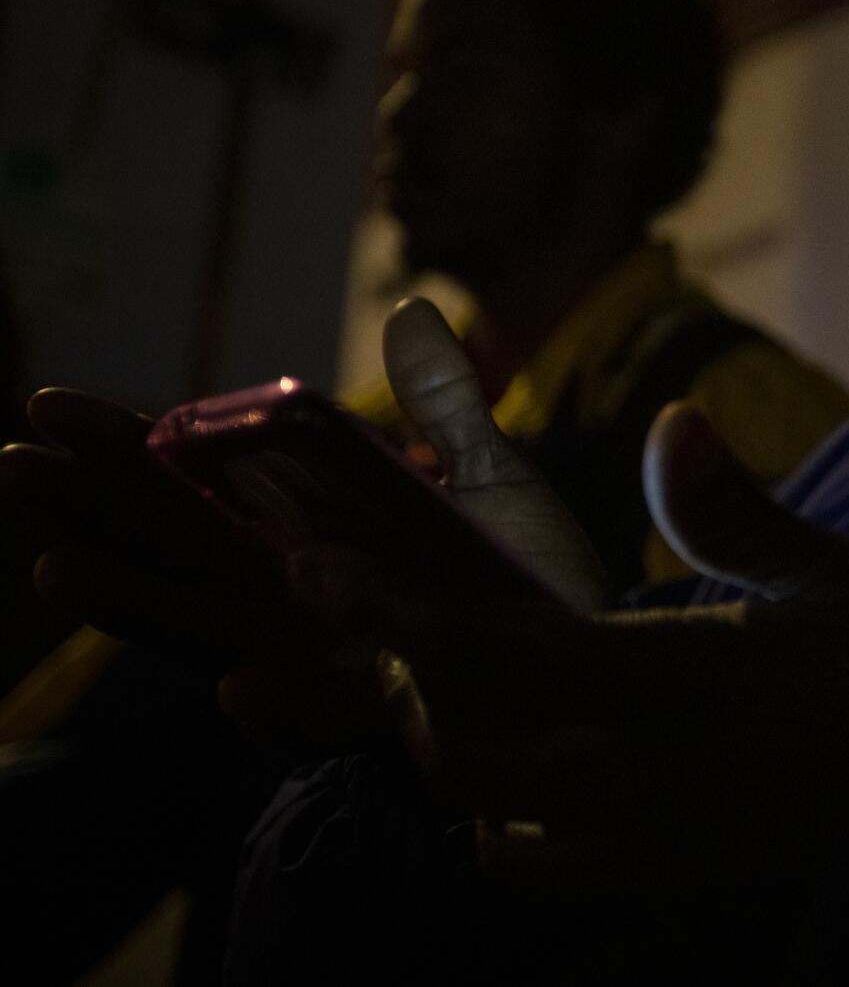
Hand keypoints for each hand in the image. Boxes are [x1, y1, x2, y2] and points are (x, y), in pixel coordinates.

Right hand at [9, 296, 605, 741]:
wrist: (604, 672)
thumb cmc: (535, 585)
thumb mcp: (493, 479)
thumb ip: (443, 405)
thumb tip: (411, 306)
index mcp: (312, 535)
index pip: (198, 487)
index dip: (126, 449)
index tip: (49, 404)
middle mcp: (303, 602)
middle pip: (181, 552)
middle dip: (97, 511)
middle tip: (13, 465)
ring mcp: (337, 664)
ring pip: (221, 637)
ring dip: (143, 607)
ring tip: (62, 566)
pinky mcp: (396, 723)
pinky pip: (325, 726)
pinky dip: (278, 712)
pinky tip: (234, 687)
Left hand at [298, 402, 848, 894]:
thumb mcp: (842, 574)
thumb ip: (736, 510)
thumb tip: (671, 421)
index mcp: (690, 680)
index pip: (508, 650)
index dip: (396, 613)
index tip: (313, 572)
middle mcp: (657, 774)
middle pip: (472, 754)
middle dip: (397, 699)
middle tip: (362, 636)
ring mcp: (669, 842)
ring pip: (505, 821)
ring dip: (453, 764)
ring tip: (427, 706)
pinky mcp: (693, 880)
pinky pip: (567, 874)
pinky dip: (515, 834)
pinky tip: (505, 807)